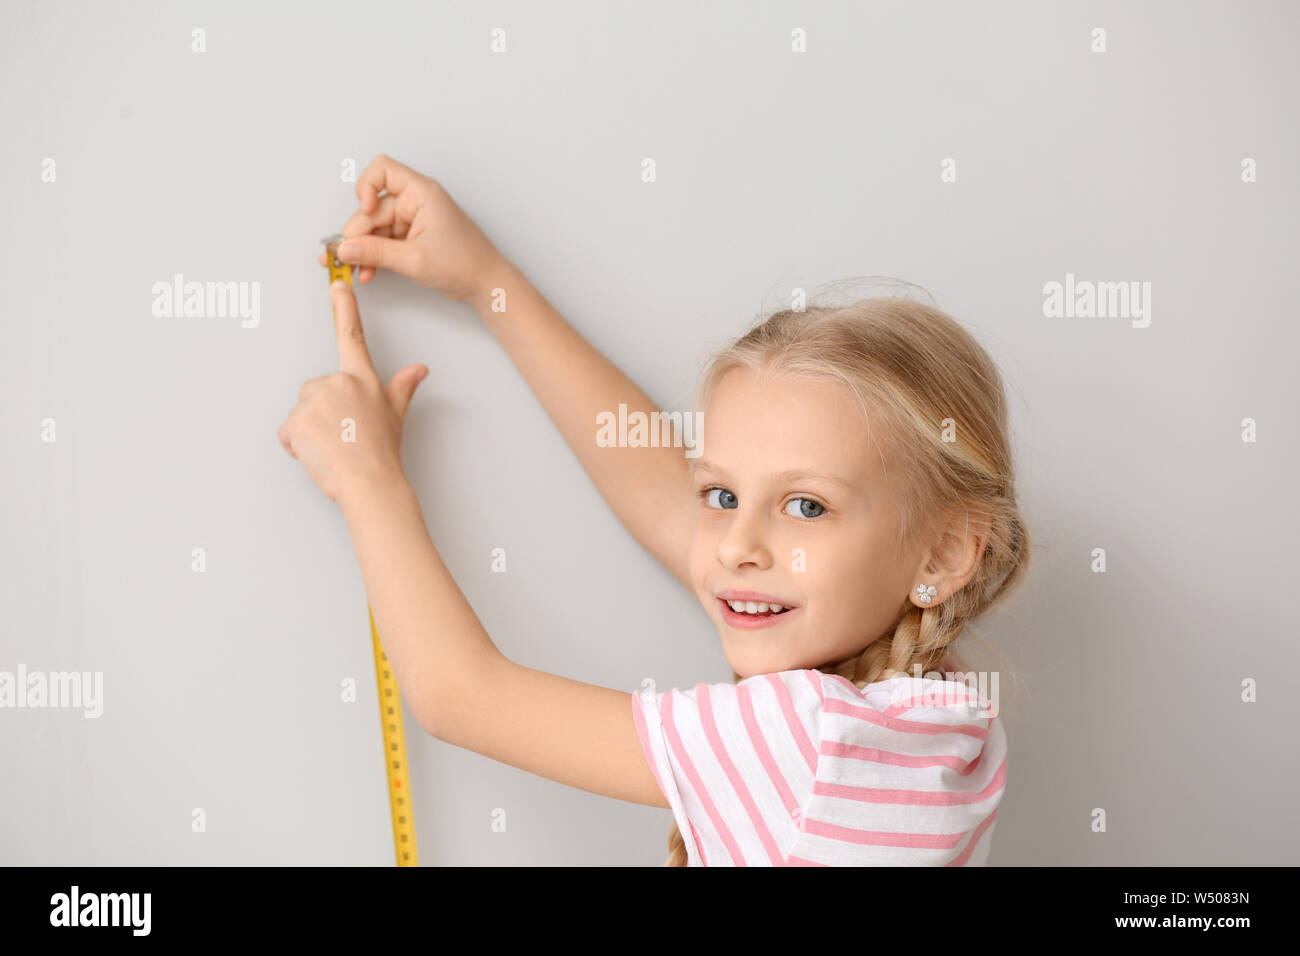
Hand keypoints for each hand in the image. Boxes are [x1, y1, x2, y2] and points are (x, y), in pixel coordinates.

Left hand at [278, 281, 427, 505]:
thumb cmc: (382, 453)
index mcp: (361, 379)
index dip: (345, 308)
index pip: (353, 338)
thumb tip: (420, 369)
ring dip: (310, 430)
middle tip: (342, 436)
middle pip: (316, 390)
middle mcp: (337, 383)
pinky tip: (318, 454)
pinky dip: (297, 446)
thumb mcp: (395, 415)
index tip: (337, 285)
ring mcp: (315, 401)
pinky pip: (288, 433)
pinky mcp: (296, 421)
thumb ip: (403, 386)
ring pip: (301, 412)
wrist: (369, 483)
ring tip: (332, 448)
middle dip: (322, 413)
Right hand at [318, 153, 508, 300]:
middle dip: (357, 233)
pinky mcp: (413, 236)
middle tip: (344, 258)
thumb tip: (344, 248)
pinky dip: (375, 254)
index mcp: (422, 193)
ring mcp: (414, 218)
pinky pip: (385, 240)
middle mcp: (417, 201)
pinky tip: (368, 272)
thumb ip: (375, 252)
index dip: (365, 187)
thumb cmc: (465, 263)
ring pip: (376, 227)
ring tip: (355, 271)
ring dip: (364, 249)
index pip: (382, 170)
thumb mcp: (414, 259)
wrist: (486, 284)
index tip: (364, 212)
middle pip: (373, 208)